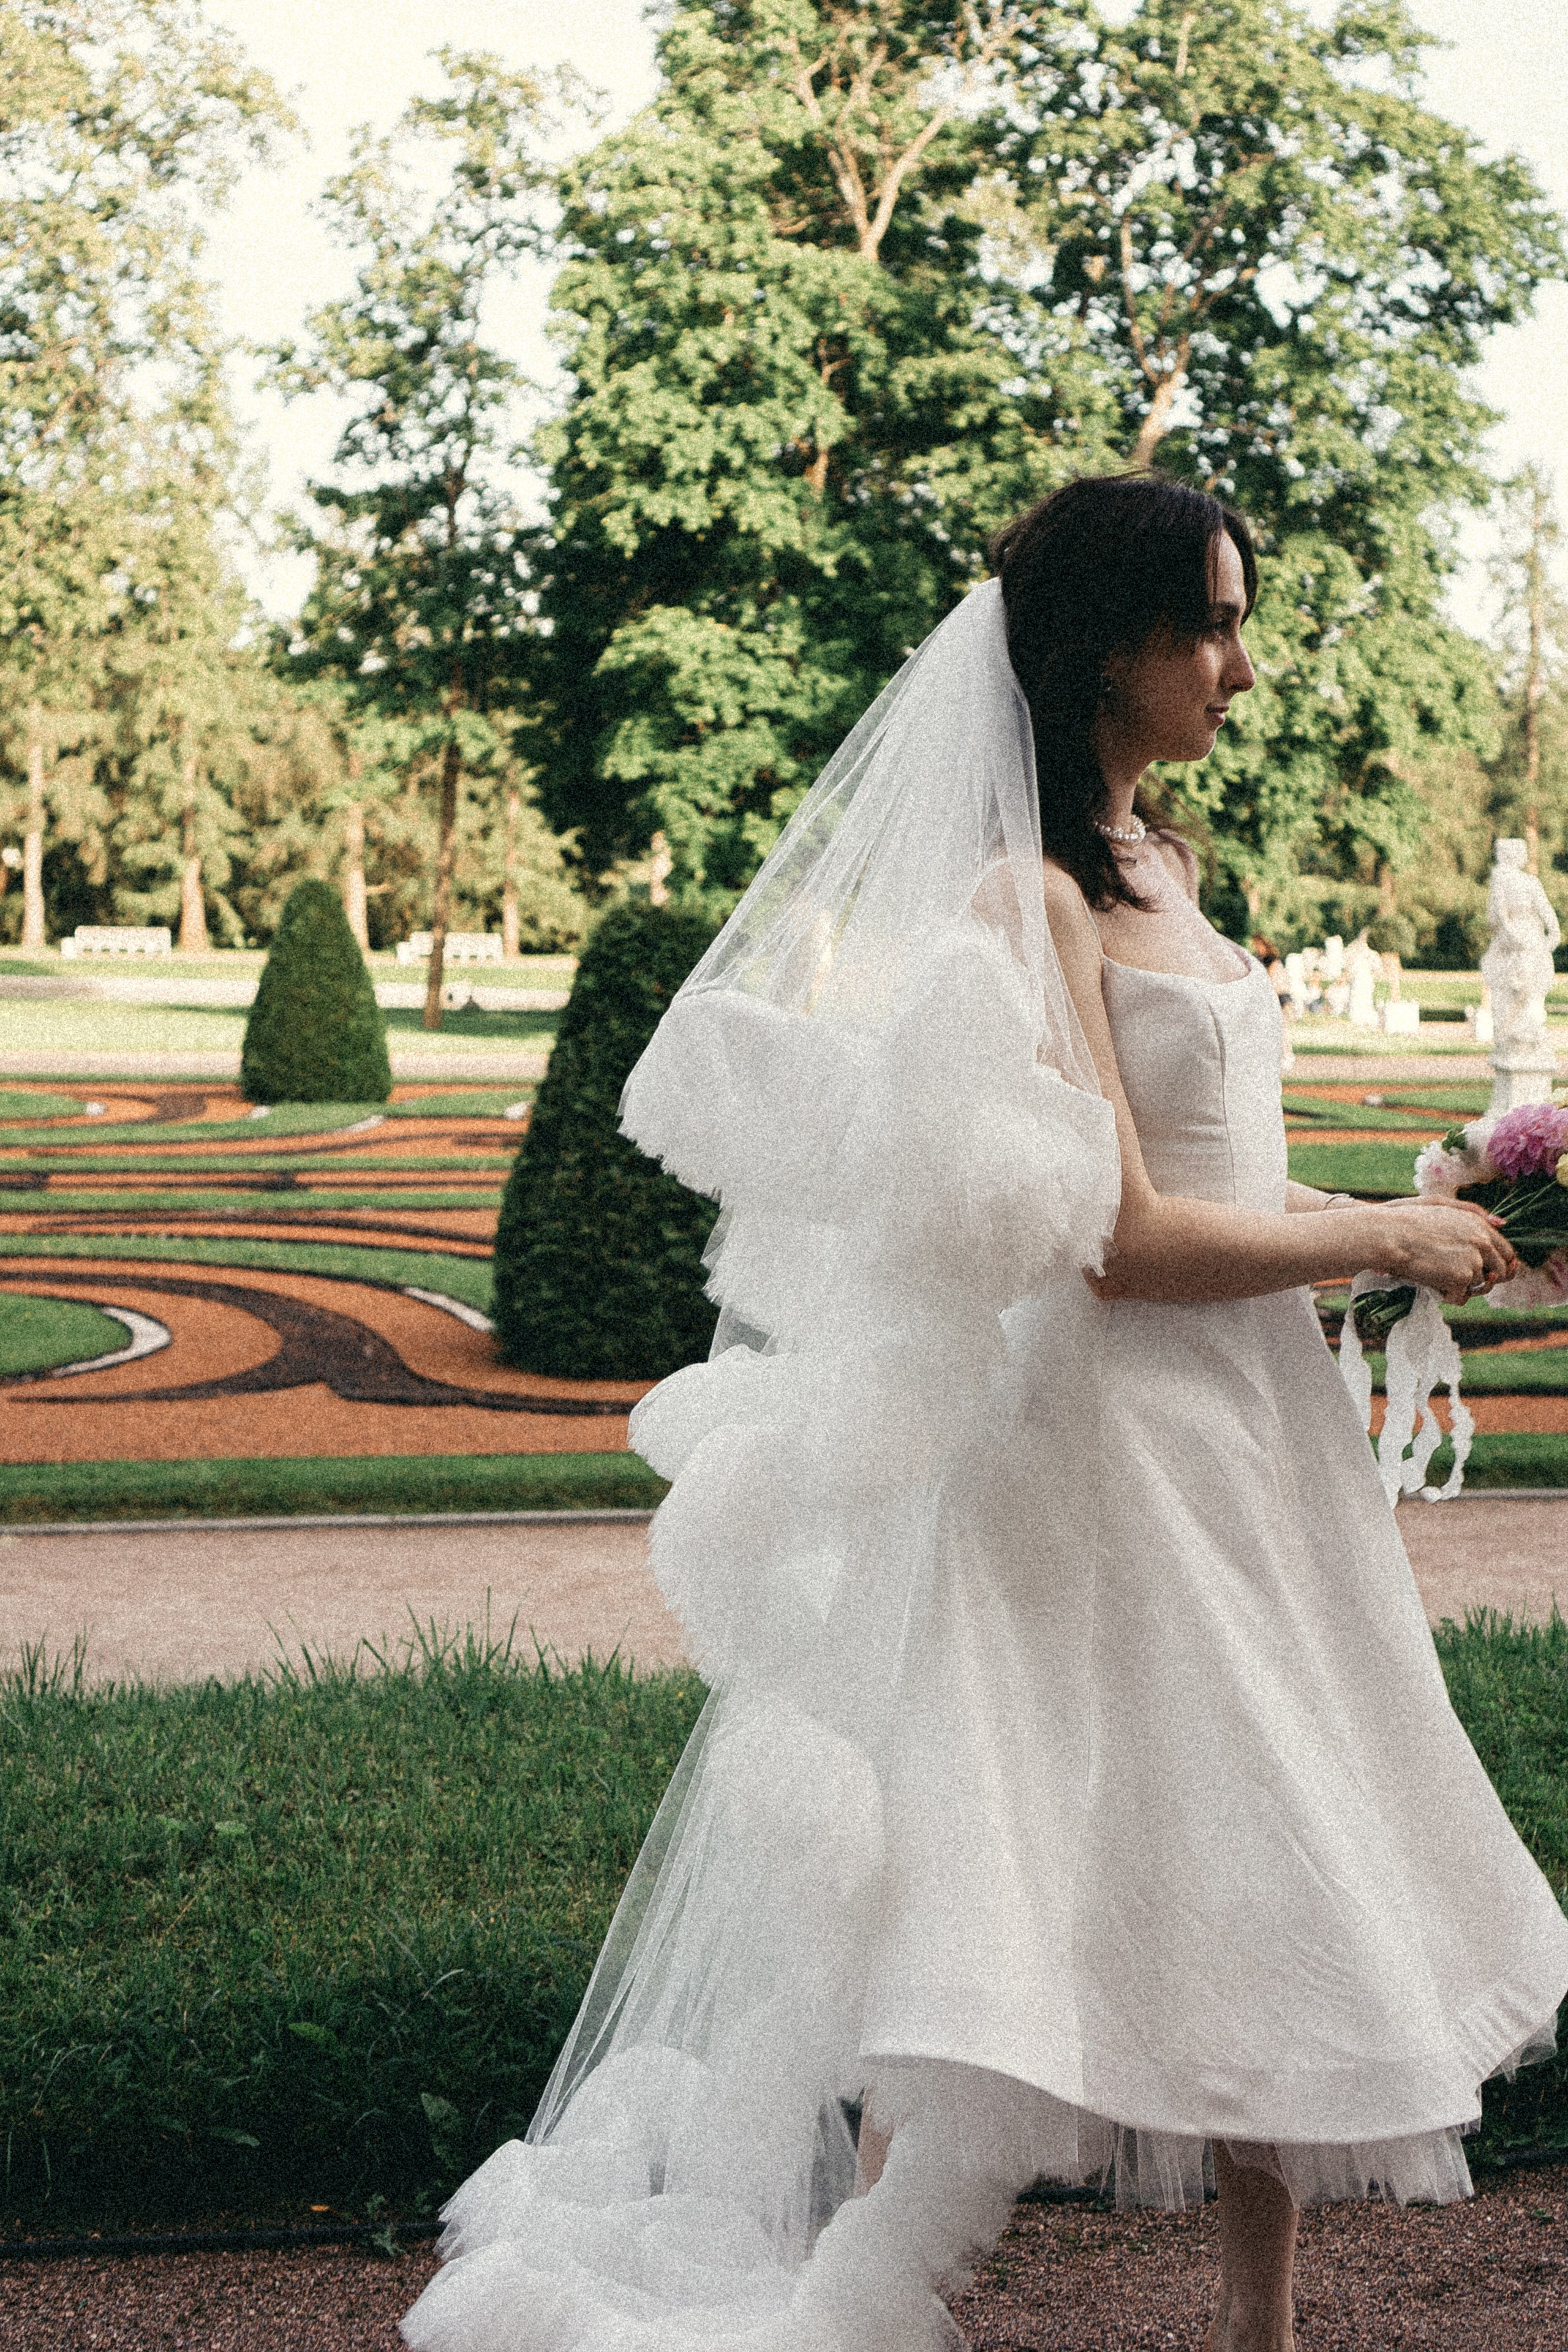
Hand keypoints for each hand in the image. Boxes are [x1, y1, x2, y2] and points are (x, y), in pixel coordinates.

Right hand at [1362, 1197, 1517, 1305]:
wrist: (1389, 1235)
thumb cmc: (1407, 1219)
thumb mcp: (1444, 1207)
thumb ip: (1475, 1213)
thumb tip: (1502, 1223)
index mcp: (1480, 1224)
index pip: (1506, 1251)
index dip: (1499, 1265)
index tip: (1489, 1274)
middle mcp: (1482, 1241)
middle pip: (1500, 1272)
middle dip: (1485, 1280)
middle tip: (1461, 1281)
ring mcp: (1474, 1260)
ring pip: (1478, 1285)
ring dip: (1459, 1286)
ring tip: (1435, 1275)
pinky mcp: (1461, 1276)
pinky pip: (1461, 1297)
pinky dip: (1446, 1295)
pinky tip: (1430, 1284)